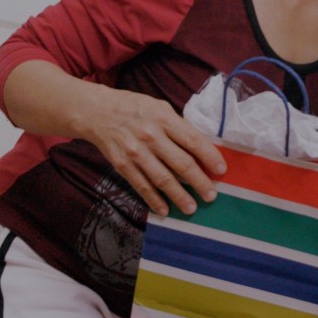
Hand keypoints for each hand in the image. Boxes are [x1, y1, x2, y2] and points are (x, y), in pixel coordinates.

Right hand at [86, 89, 225, 216]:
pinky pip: (142, 186)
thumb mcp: (159, 107)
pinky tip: (165, 210)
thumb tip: (200, 147)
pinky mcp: (123, 165)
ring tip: (191, 208)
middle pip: (181, 163)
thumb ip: (178, 126)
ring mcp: (136, 153)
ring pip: (162, 179)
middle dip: (199, 182)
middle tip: (211, 195)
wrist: (96, 112)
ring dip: (179, 196)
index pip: (192, 140)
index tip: (221, 170)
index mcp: (164, 118)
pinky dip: (154, 200)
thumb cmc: (134, 107)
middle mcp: (151, 136)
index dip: (209, 157)